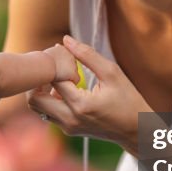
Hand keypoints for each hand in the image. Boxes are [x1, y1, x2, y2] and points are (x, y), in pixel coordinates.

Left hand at [28, 35, 152, 148]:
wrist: (137, 130)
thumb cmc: (128, 100)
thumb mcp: (112, 73)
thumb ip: (87, 55)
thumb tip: (65, 40)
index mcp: (80, 104)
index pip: (52, 78)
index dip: (54, 61)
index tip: (61, 53)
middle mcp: (69, 119)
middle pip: (34, 99)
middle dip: (38, 79)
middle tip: (50, 66)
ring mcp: (67, 127)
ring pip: (37, 108)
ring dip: (42, 90)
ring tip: (58, 77)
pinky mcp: (68, 130)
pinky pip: (47, 113)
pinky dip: (49, 99)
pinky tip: (64, 89)